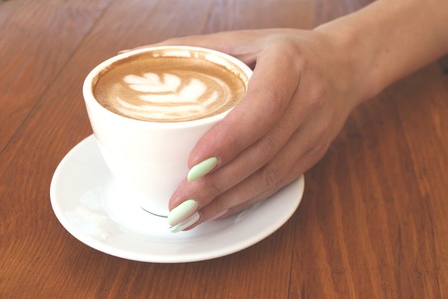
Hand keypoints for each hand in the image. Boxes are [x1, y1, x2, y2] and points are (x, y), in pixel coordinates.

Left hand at [135, 29, 370, 231]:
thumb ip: (190, 48)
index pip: (261, 108)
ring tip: (190, 215)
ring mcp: (315, 131)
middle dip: (218, 183)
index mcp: (289, 64)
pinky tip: (219, 210)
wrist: (343, 66)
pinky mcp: (314, 153)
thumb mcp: (244, 38)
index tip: (193, 164)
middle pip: (263, 152)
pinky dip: (246, 200)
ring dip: (229, 200)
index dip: (228, 139)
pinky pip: (279, 182)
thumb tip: (129, 57)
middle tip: (178, 202)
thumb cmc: (285, 51)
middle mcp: (308, 100)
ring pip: (271, 175)